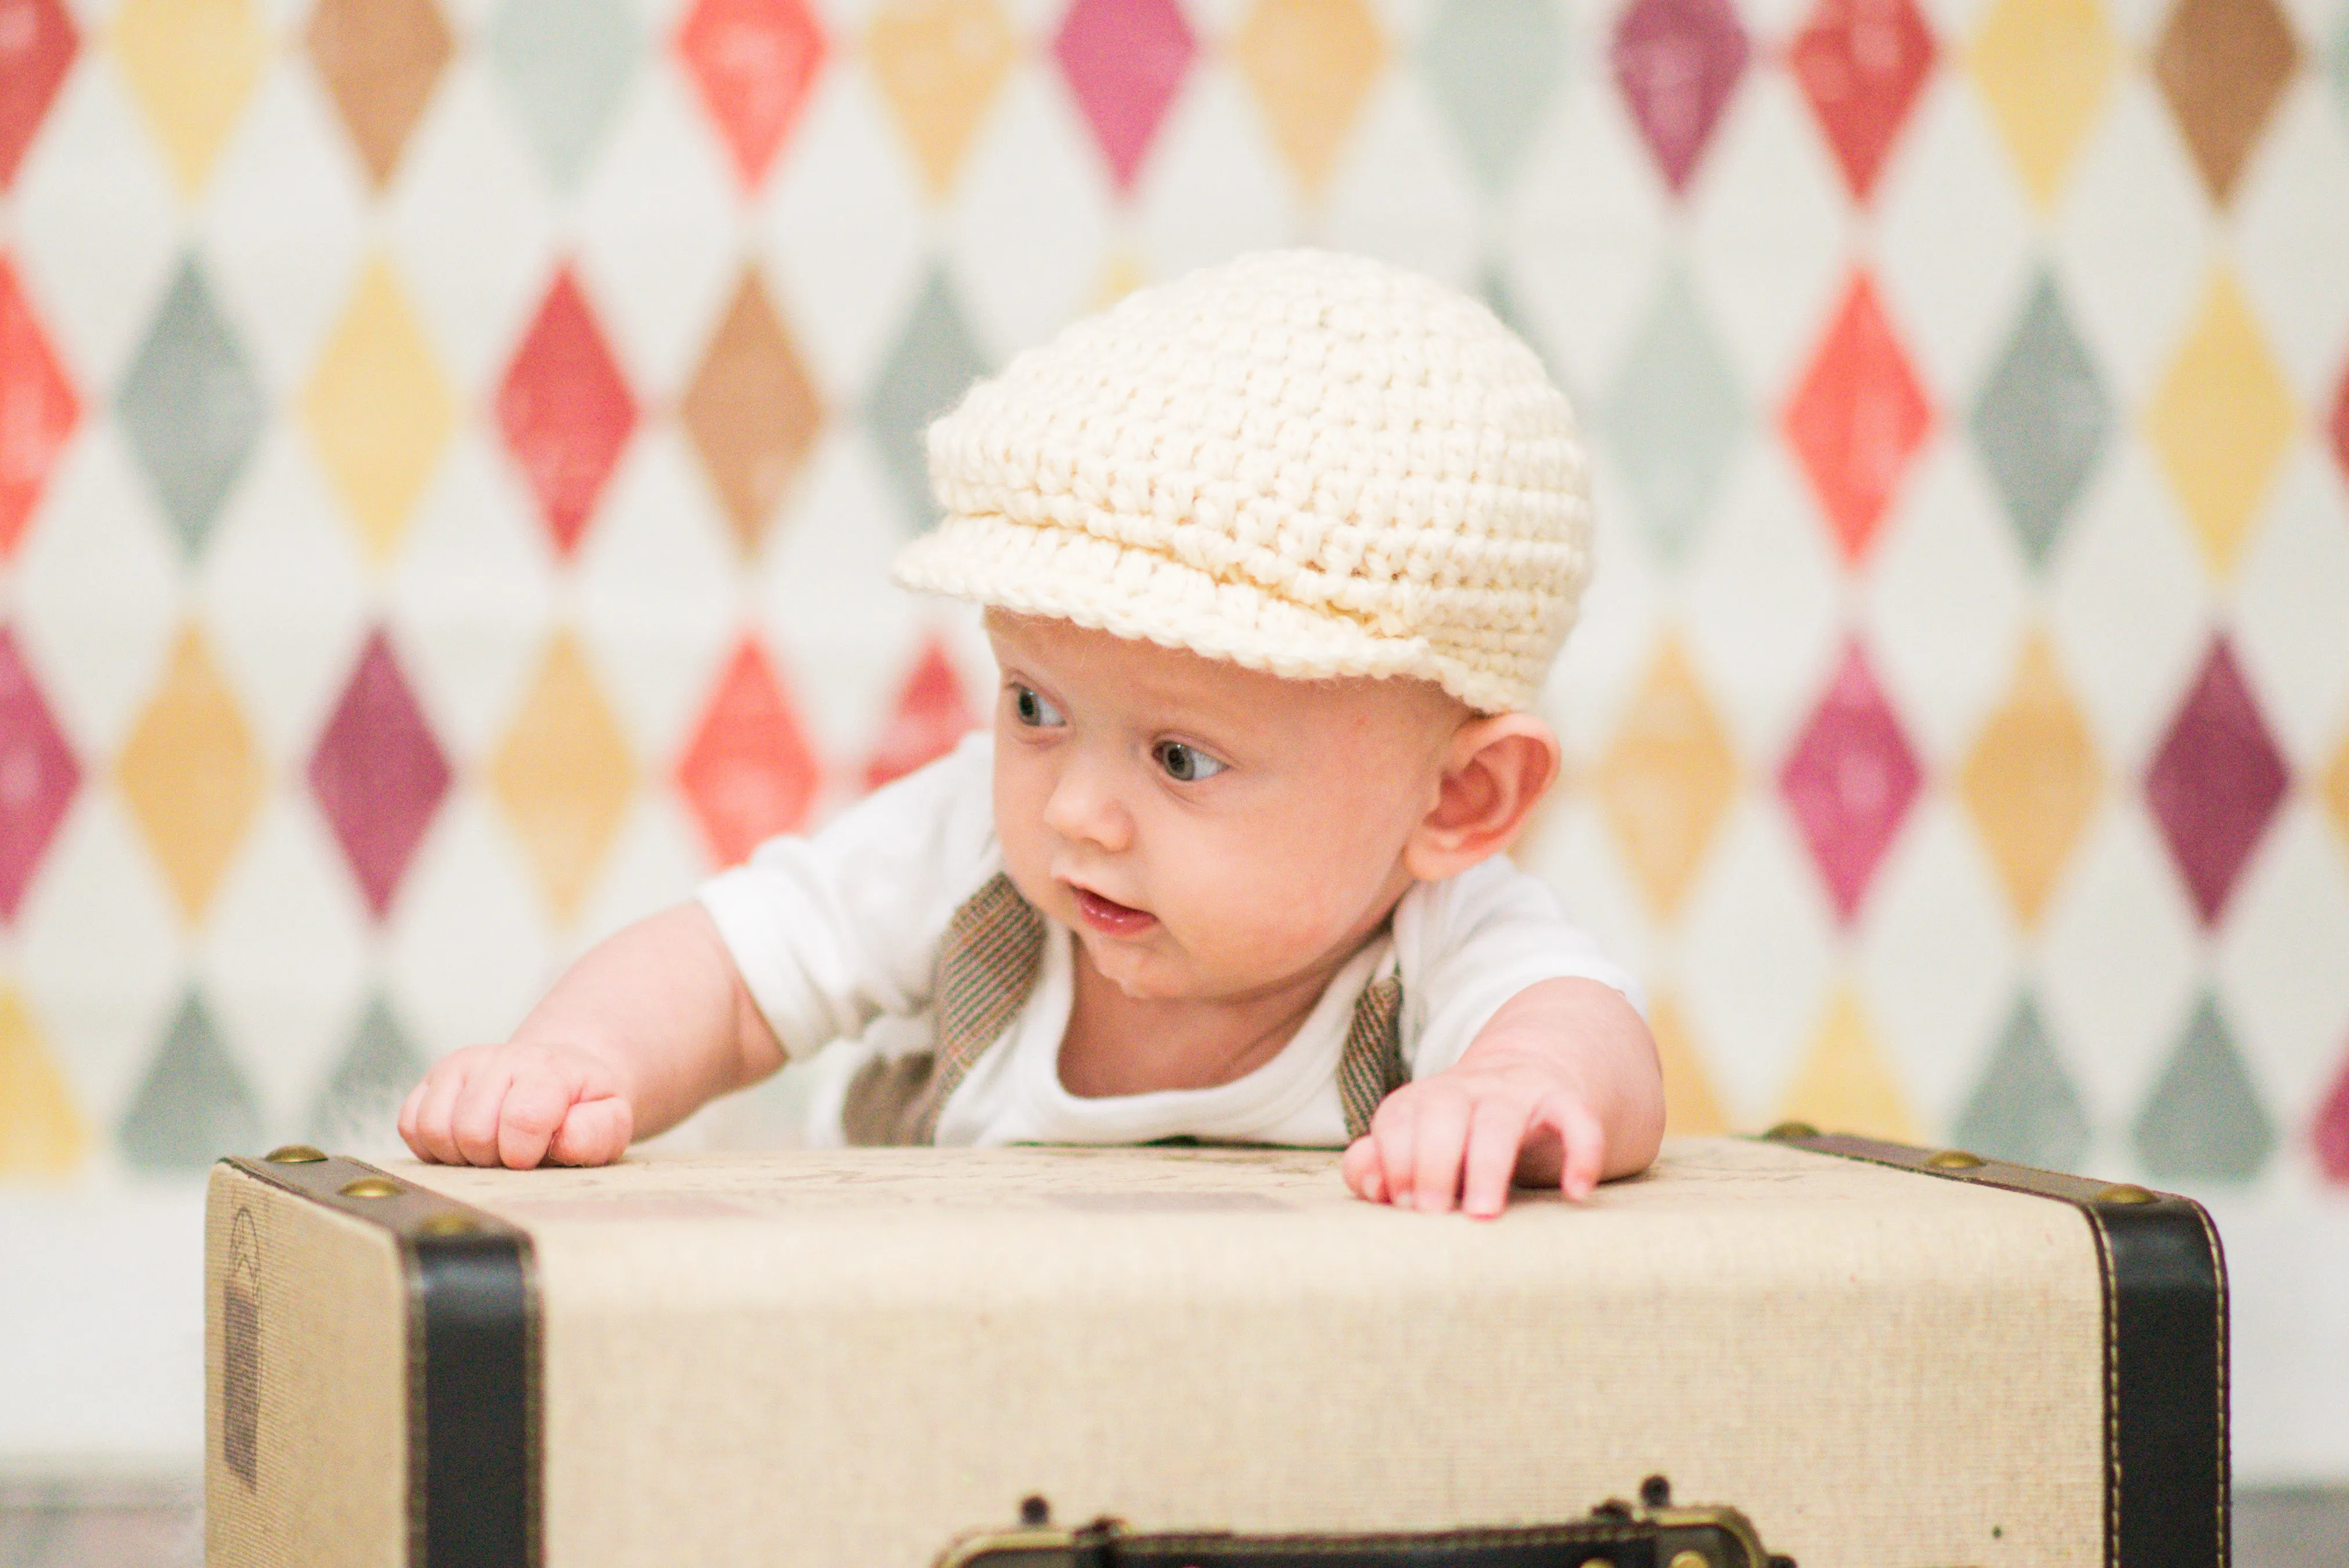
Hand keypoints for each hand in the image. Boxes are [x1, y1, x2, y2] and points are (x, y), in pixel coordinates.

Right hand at [397, 1040, 633, 1168]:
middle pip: (471, 1129)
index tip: (534, 1156)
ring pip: (433, 1127)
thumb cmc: (582, 1109)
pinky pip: (409, 1125)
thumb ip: (596, 1133)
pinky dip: (432, 1147)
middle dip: (492, 1157)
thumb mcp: (609, 1121)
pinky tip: (463, 1144)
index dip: (524, 1153)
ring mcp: (461, 1067)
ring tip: (490, 1149)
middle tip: (513, 1154)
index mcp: (547, 1069)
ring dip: (460, 1154)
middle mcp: (499, 1059)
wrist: (560, 1079)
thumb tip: (563, 1141)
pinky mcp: (431, 1080)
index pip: (522, 1118)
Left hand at [1341, 1045, 1605, 1217]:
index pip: (1397, 1118)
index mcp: (1422, 1099)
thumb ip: (1378, 1165)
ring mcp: (1516, 1091)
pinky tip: (1576, 1192)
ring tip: (1483, 1214)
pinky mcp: (1562, 1100)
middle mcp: (1466, 1088)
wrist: (1526, 1081)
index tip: (1401, 1205)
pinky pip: (1575, 1118)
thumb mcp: (1414, 1145)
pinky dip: (1580, 1151)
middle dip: (1432, 1162)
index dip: (1394, 1160)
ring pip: (1499, 1119)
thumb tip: (1374, 1187)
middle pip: (1441, 1109)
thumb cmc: (1456, 1136)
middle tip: (1432, 1214)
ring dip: (1488, 1165)